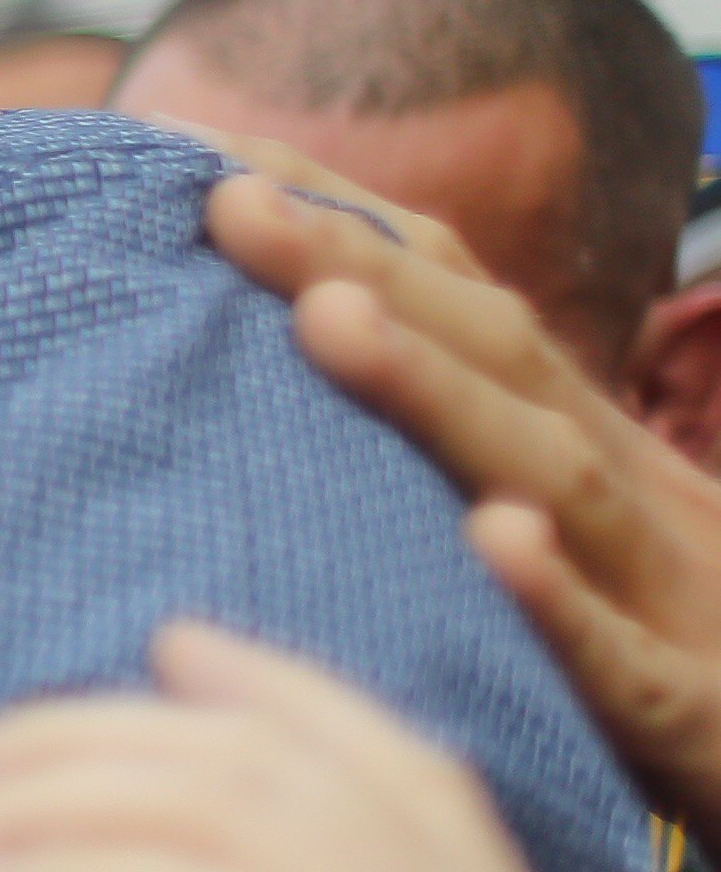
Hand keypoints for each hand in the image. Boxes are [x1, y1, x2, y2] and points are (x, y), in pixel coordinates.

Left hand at [208, 167, 720, 840]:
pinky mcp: (699, 721)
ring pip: (552, 477)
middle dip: (360, 268)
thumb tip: (310, 369)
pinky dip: (560, 603)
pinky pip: (626, 666)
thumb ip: (466, 466)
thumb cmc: (686, 665)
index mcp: (589, 451)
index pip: (462, 306)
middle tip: (222, 198)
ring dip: (438, 393)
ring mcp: (672, 600)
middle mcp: (629, 495)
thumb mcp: (579, 551)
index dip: (346, 224)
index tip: (200, 151)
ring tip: (324, 317)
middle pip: (494, 358)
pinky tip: (496, 544)